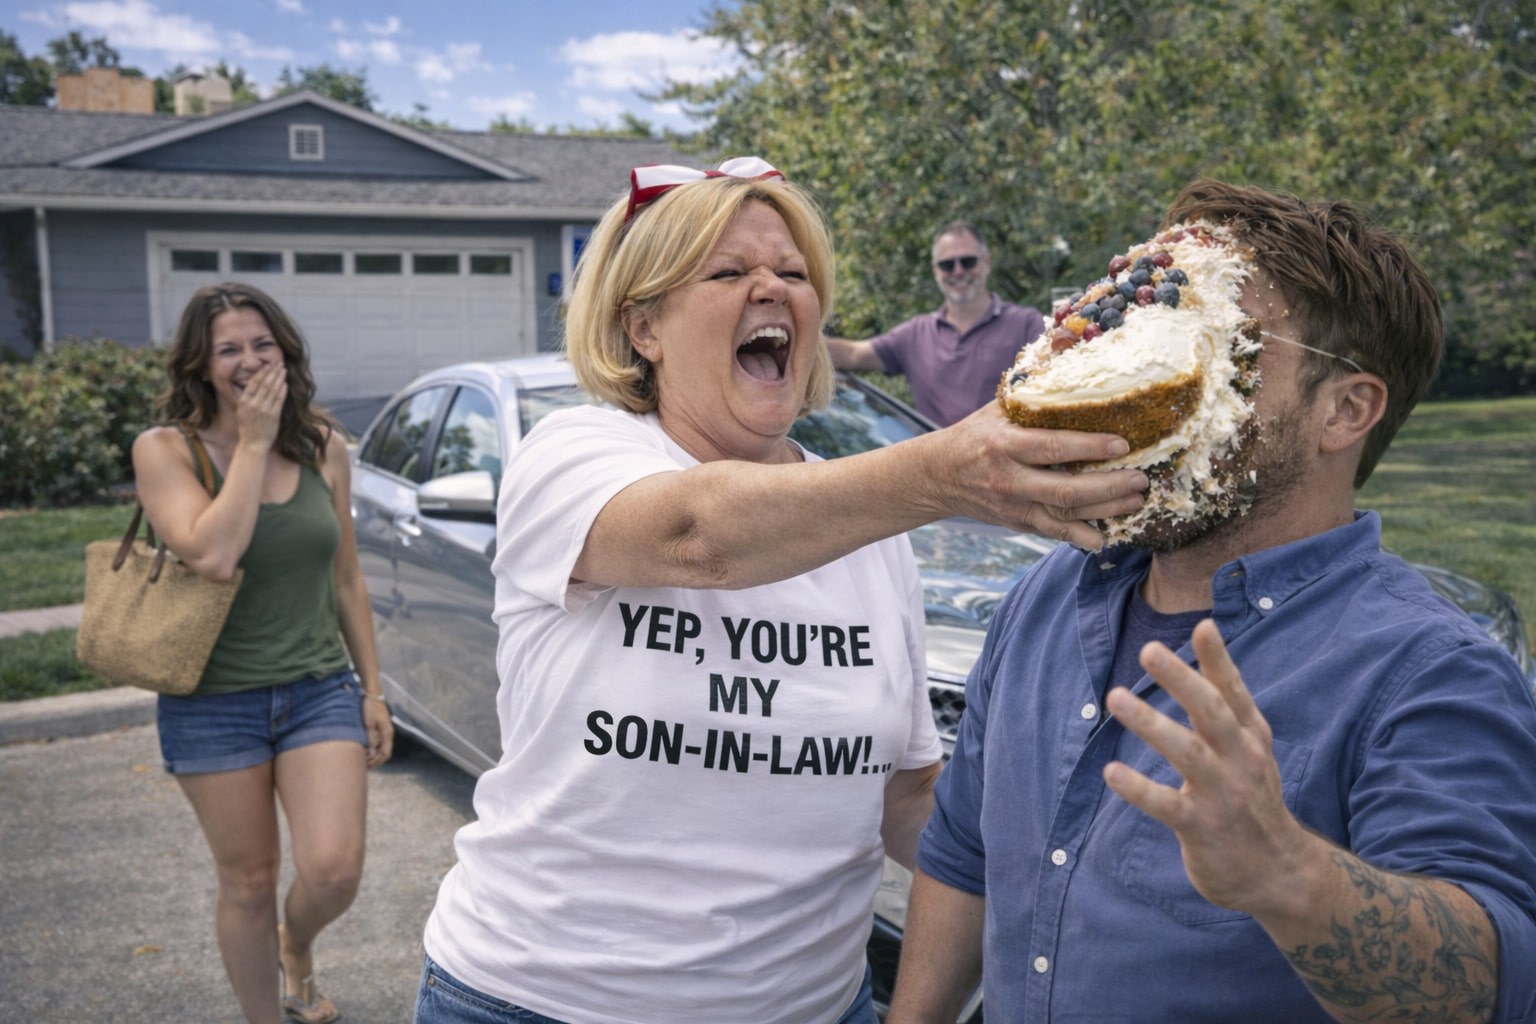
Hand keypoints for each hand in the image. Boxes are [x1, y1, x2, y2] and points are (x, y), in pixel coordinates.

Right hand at [235, 363, 286, 450]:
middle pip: (264, 383)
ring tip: (283, 370)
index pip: (254, 382)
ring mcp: (264, 410)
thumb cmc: (248, 427)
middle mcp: (253, 404)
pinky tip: (285, 383)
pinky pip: (279, 400)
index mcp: (244, 401)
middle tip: (278, 362)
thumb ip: (247, 398)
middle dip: (272, 371)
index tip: (268, 364)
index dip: (262, 372)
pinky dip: (283, 390)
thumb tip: (254, 384)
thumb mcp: (242, 411)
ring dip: (279, 378)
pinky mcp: (273, 415)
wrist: (253, 444)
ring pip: (273, 390)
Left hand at [362, 697, 393, 767]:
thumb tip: (372, 755)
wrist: (372, 694)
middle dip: (376, 761)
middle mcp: (389, 734)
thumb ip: (371, 740)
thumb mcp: (369, 724)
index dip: (376, 761)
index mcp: (387, 733)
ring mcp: (386, 731)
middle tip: (364, 765)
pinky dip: (374, 749)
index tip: (366, 765)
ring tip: (364, 758)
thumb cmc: (370, 708)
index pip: (385, 754)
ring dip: (375, 755)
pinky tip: (366, 749)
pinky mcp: (382, 728)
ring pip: (383, 749)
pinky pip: (380, 743)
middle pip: (385, 753)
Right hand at [919, 404, 1147, 549]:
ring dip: (1105, 511)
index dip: (1089, 447)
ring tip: (1136, 501)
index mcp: (1004, 445)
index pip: (1052, 448)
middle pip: (1066, 490)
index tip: (1122, 444)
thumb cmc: (974, 435)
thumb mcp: (996, 409)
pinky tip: (1105, 536)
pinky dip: (1080, 537)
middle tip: (1140, 478)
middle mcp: (1009, 479)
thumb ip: (1032, 393)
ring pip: (1065, 515)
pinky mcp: (1017, 523)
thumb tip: (1068, 351)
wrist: (936, 476)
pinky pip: (1053, 533)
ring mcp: (1013, 506)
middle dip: (1109, 486)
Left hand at [1102, 619, 1306, 915]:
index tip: (1202, 626)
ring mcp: (1223, 794)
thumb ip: (1227, 695)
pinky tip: (1111, 773)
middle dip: (1180, 680)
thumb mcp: (1251, 746)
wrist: (1281, 874)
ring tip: (1115, 698)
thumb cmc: (1254, 798)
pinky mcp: (1202, 827)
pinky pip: (1166, 805)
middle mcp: (1241, 759)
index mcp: (1251, 736)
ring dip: (1150, 723)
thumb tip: (1205, 631)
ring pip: (1187, 752)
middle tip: (1148, 651)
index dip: (1218, 659)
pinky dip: (1138, 788)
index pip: (1233, 691)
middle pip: (1211, 712)